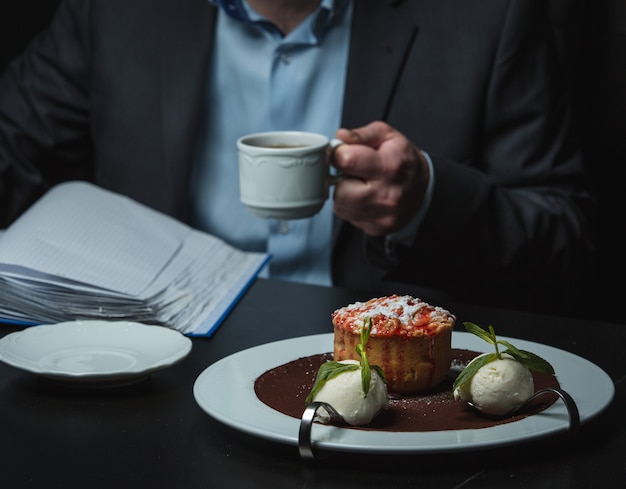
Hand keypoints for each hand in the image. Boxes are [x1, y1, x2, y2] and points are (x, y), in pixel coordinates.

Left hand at [332, 121, 429, 236]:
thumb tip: (341, 137)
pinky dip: (351, 207)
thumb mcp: (388, 137)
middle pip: (340, 191)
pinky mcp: (376, 228)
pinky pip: (348, 218)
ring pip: (340, 207)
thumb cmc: (403, 160)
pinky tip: (365, 198)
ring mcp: (382, 215)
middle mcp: (386, 194)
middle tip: (353, 174)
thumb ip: (363, 135)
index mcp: (389, 167)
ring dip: (345, 194)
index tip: (342, 154)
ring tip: (360, 186)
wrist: (423, 189)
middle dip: (341, 179)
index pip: (347, 161)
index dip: (338, 155)